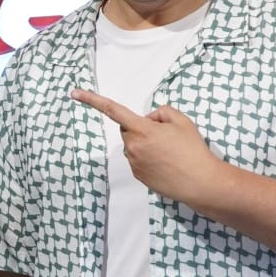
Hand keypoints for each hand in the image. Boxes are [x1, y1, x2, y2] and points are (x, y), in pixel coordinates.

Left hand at [72, 90, 221, 207]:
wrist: (200, 182)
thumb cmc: (193, 150)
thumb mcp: (182, 121)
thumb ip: (162, 112)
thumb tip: (150, 119)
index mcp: (142, 130)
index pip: (113, 110)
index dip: (93, 100)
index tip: (75, 93)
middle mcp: (133, 147)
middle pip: (128, 129)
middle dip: (141, 127)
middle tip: (164, 134)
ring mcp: (134, 163)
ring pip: (133, 145)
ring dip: (145, 143)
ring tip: (168, 151)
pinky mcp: (138, 176)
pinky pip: (137, 159)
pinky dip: (148, 157)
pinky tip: (165, 163)